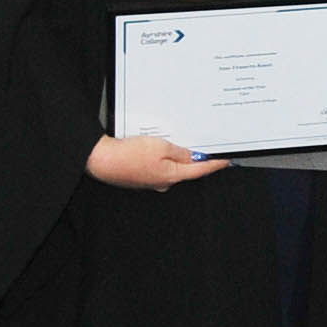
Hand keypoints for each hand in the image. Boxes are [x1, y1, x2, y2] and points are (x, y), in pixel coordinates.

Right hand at [87, 133, 229, 191]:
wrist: (99, 160)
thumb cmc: (127, 154)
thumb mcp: (161, 147)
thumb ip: (180, 152)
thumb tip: (193, 157)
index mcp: (172, 176)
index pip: (201, 170)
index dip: (215, 164)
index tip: (227, 160)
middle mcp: (162, 182)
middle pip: (186, 169)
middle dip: (194, 158)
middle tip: (203, 146)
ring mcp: (150, 182)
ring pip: (170, 167)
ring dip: (174, 156)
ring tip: (172, 143)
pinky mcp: (139, 178)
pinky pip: (156, 167)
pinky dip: (160, 158)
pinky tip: (154, 149)